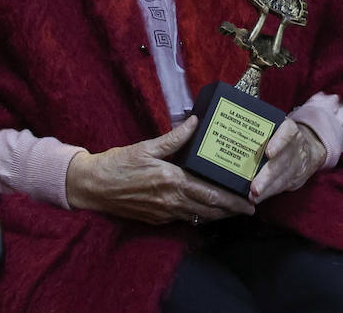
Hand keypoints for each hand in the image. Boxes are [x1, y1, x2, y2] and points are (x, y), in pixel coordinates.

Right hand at [65, 116, 255, 224]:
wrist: (93, 186)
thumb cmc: (118, 163)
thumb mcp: (147, 146)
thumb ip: (174, 137)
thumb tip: (196, 122)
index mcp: (171, 181)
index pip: (210, 193)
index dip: (231, 200)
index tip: (248, 201)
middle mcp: (171, 201)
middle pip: (209, 209)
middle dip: (231, 211)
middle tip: (250, 209)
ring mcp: (163, 213)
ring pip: (198, 217)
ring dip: (218, 215)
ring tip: (234, 211)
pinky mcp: (156, 220)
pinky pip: (184, 219)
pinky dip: (199, 216)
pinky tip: (206, 210)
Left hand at [249, 119, 324, 203]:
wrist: (308, 147)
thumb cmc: (281, 135)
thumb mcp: (276, 126)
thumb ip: (260, 127)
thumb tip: (234, 127)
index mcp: (290, 129)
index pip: (287, 132)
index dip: (278, 142)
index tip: (268, 152)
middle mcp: (296, 145)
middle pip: (283, 161)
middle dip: (267, 176)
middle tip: (254, 187)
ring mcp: (298, 163)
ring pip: (283, 177)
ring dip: (267, 189)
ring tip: (252, 196)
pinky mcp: (297, 177)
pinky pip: (282, 186)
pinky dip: (269, 193)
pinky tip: (258, 198)